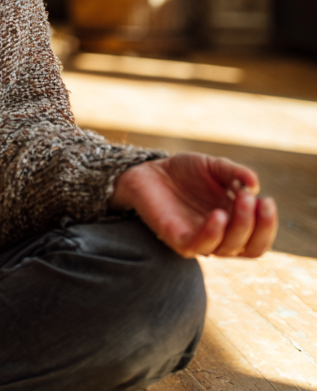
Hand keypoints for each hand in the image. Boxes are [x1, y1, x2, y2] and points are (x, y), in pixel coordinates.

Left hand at [110, 153, 277, 258]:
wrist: (147, 170)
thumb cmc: (183, 172)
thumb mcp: (213, 167)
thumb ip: (235, 173)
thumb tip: (254, 185)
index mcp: (233, 224)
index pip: (259, 239)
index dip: (267, 225)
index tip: (266, 200)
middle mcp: (220, 238)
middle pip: (249, 248)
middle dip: (258, 226)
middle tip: (253, 199)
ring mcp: (199, 241)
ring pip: (228, 248)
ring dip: (240, 225)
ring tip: (241, 199)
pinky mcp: (178, 239)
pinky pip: (199, 245)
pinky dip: (212, 233)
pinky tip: (218, 215)